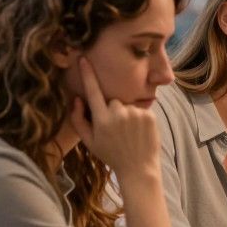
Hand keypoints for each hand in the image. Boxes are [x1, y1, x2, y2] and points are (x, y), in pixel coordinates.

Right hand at [69, 57, 158, 177]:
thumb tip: (77, 99)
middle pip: (112, 100)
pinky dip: (139, 118)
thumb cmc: (111, 155)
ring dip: (127, 114)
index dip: (88, 74)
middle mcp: (118, 113)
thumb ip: (78, 119)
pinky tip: (138, 132)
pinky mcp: (150, 115)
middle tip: (116, 130)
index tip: (84, 58)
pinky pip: (140, 109)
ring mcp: (136, 113)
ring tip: (129, 133)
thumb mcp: (89, 142)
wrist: (138, 168)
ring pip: (127, 105)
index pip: (93, 91)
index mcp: (101, 119)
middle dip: (112, 110)